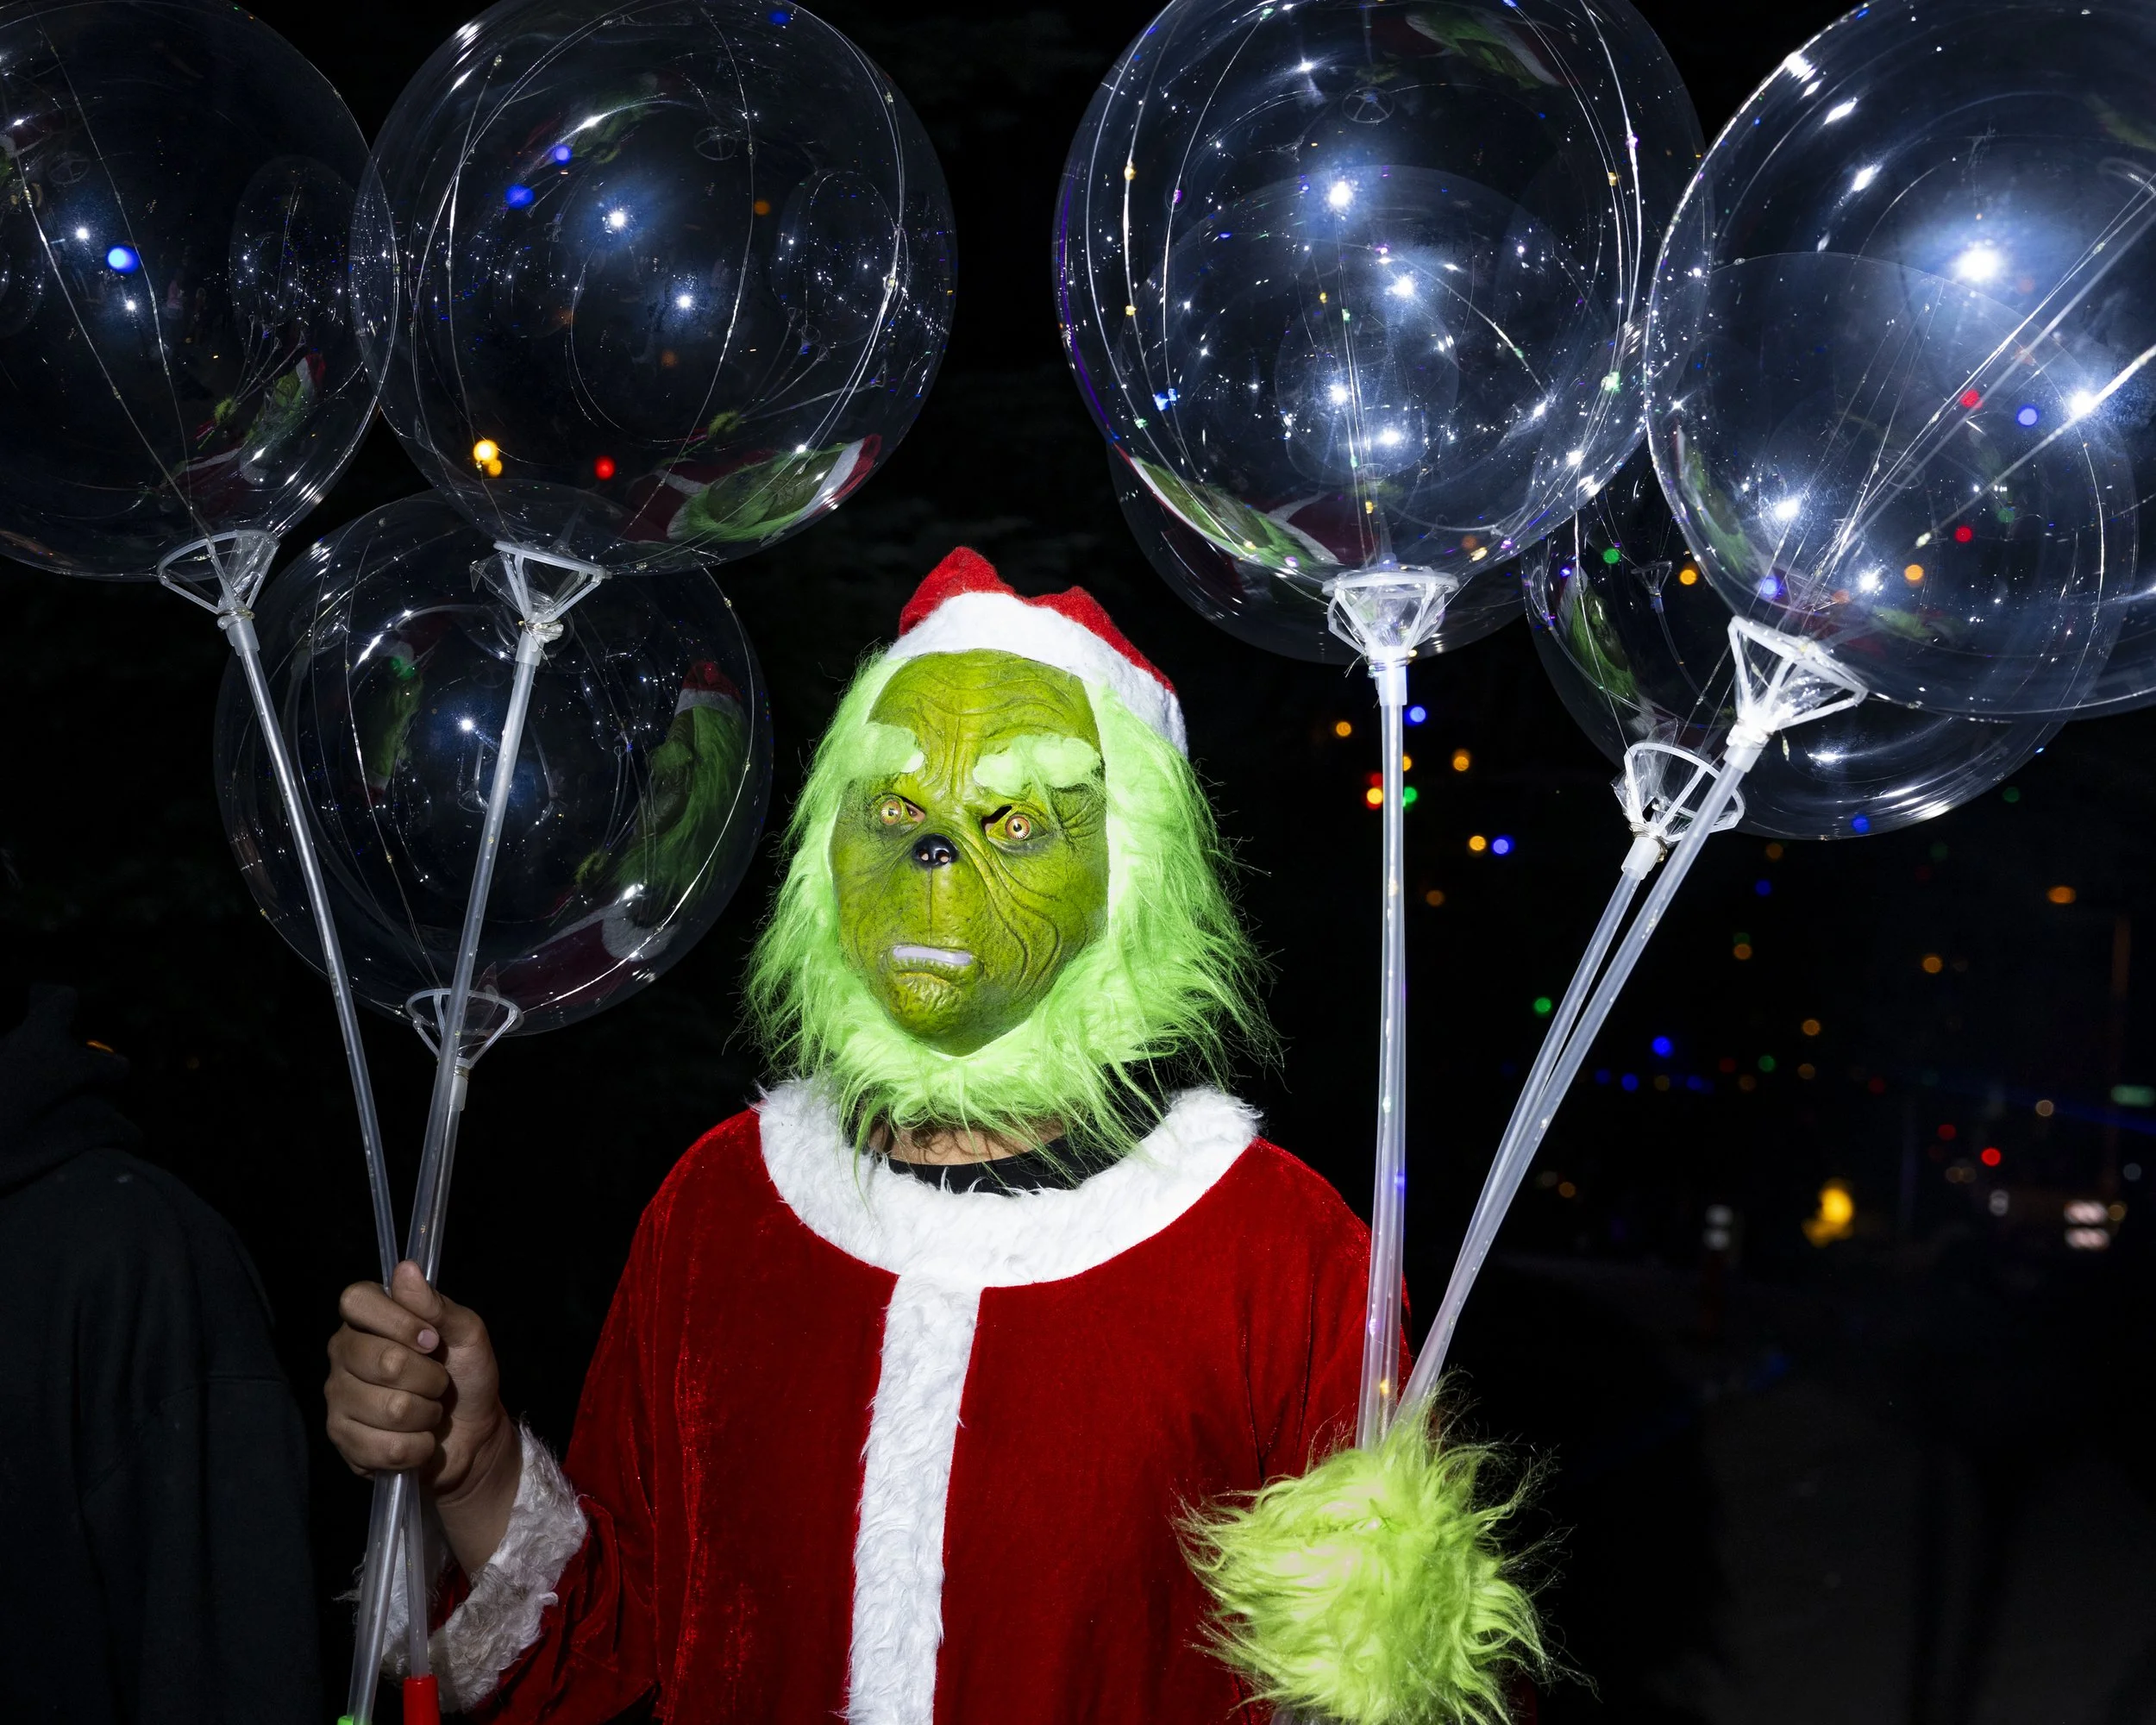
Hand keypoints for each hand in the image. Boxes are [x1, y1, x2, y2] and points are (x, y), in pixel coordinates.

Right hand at [325, 1261, 520, 1572]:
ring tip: (429, 1410)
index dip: (398, 1321)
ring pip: (390, 1409)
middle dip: (430, 1377)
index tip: (432, 1339)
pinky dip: (419, 1447)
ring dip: (427, 1414)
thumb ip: (438, 1306)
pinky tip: (419, 1440)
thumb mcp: (467, 1333)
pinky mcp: (344, 1442)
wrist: (472, 1433)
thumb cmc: (466, 1375)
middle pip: (382, 1361)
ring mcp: (339, 1399)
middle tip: (439, 1382)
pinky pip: (387, 1447)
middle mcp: (343, 1355)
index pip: (356, 1301)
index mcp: (368, 1319)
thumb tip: (406, 1269)